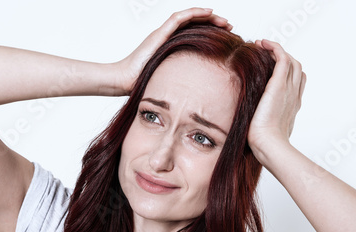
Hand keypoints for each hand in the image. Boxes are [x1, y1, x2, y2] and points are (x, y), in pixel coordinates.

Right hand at [114, 7, 232, 94]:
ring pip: (189, 19)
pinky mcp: (159, 33)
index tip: (226, 39)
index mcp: (171, 48)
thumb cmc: (143, 85)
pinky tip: (209, 13)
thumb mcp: (171, 83)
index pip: (194, 36)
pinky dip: (195, 13)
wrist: (124, 81)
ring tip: (224, 21)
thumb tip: (203, 94)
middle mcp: (168, 38)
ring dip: (208, 17)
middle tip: (230, 28)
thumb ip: (184, 83)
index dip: (211, 34)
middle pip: (194, 25)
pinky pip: (180, 18)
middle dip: (213, 25)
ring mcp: (163, 34)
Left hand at [247, 39, 305, 163]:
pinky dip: (274, 47)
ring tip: (262, 45)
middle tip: (264, 53)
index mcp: (292, 105)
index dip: (287, 72)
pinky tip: (262, 43)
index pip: (297, 81)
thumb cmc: (264, 142)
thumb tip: (250, 123)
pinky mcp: (279, 85)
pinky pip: (282, 58)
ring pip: (291, 61)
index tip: (271, 67)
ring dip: (277, 50)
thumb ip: (261, 120)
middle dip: (282, 57)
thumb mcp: (264, 129)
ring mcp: (289, 89)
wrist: (269, 144)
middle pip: (296, 68)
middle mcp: (294, 95)